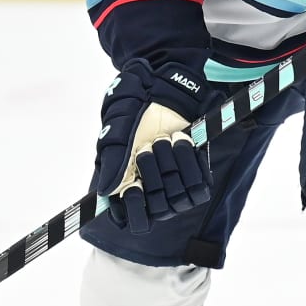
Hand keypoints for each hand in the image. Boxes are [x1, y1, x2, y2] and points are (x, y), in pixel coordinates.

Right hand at [91, 59, 215, 232]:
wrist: (165, 85)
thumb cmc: (135, 106)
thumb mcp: (117, 129)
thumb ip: (112, 160)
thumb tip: (107, 192)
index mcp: (126, 185)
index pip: (132, 221)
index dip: (134, 211)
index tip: (133, 187)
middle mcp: (151, 189)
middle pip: (157, 209)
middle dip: (154, 175)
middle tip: (149, 146)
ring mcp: (175, 183)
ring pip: (178, 201)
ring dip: (173, 167)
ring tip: (166, 139)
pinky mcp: (197, 174)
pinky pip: (199, 188)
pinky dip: (191, 164)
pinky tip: (182, 142)